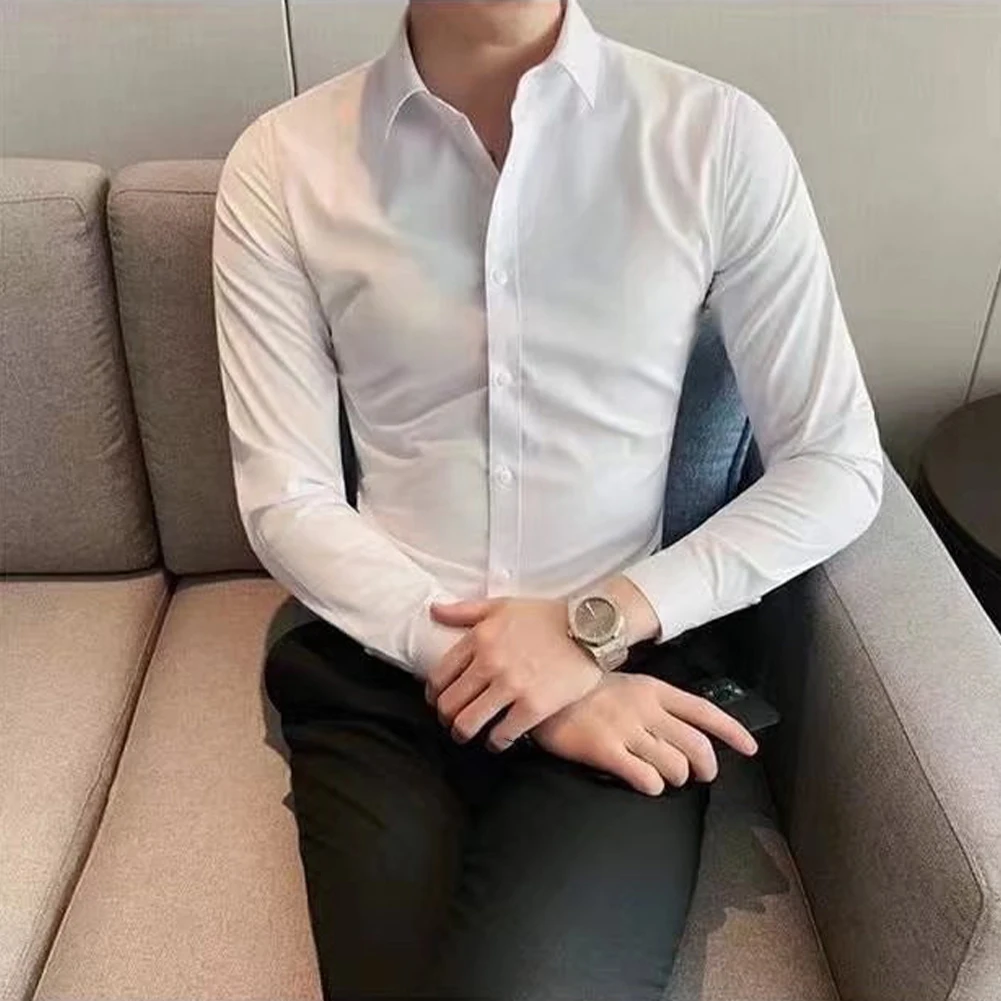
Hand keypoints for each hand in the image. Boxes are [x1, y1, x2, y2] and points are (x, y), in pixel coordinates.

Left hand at [426, 597, 603, 750]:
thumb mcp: (503, 605)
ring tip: (469, 734)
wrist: (591, 628)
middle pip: (449, 703)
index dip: (433, 694)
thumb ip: (465, 610)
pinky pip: (502, 735)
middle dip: (446, 717)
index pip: (439, 676)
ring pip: (468, 723)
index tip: (438, 700)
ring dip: (463, 733)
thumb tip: (434, 610)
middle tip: (452, 721)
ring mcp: (511, 686)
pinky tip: (498, 740)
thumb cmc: (547, 616)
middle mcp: (490, 662)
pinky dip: (495, 742)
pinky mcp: (534, 706)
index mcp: (479, 638)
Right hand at [530, 672, 758, 795]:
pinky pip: (645, 778)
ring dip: (675, 778)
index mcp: (653, 690)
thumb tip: (680, 727)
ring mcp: (626, 729)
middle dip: (706, 767)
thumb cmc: (582, 690)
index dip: (732, 731)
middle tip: (701, 775)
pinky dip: (652, 786)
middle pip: (696, 746)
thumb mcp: (625, 684)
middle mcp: (645, 709)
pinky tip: (643, 781)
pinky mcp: (606, 750)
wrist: (541, 690)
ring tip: (663, 776)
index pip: (704, 711)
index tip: (750, 747)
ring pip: (675, 766)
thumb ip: (653, 703)